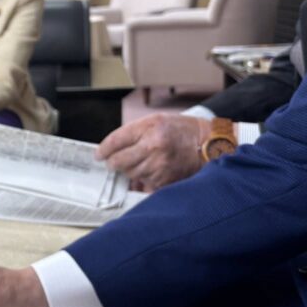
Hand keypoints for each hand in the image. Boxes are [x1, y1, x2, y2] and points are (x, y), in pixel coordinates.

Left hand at [95, 114, 212, 191]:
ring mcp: (159, 167)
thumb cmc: (180, 130)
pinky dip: (142, 181)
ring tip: (140, 164)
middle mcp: (153, 148)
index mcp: (149, 129)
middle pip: (119, 162)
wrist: (208, 143)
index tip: (98, 155)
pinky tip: (148, 174)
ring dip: (129, 172)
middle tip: (115, 162)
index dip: (103, 150)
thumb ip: (132, 132)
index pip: (115, 141)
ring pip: (130, 174)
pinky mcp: (165, 181)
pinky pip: (143, 185)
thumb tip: (110, 149)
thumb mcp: (155, 120)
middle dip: (114, 163)